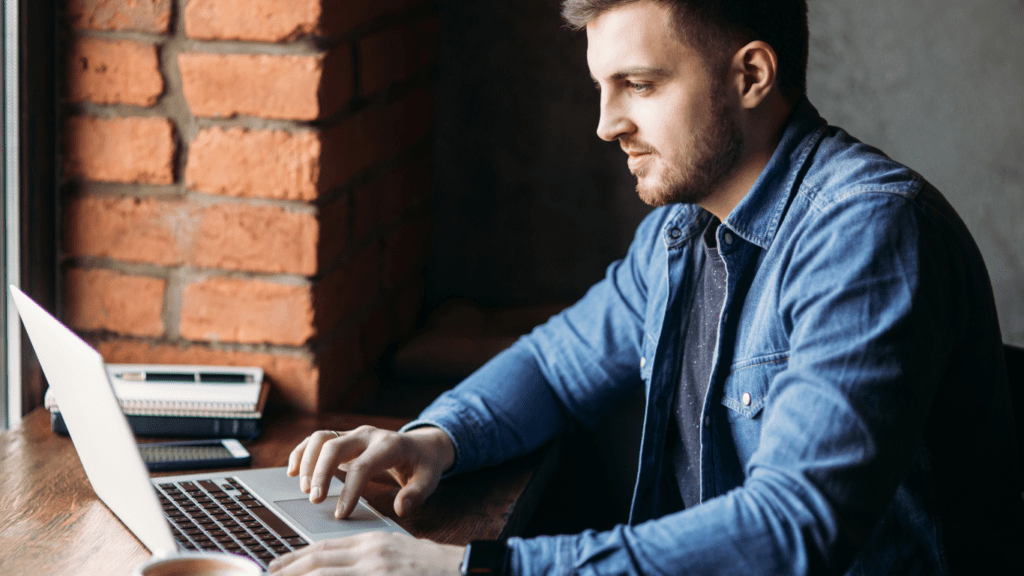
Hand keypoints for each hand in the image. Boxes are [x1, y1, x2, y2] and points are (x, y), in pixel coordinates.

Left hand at [267, 532, 464, 574]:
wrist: (464, 570)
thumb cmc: (431, 568)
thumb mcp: (394, 554)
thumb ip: (366, 559)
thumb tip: (336, 567)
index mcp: (374, 543)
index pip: (325, 548)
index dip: (297, 558)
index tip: (276, 566)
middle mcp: (373, 556)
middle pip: (319, 562)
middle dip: (289, 571)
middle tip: (267, 575)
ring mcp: (378, 572)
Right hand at [287, 425, 454, 517]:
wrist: (421, 445)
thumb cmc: (423, 465)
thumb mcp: (429, 479)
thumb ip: (417, 494)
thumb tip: (402, 508)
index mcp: (389, 445)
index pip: (363, 465)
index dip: (349, 490)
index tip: (341, 513)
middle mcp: (368, 435)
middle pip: (335, 446)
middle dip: (320, 473)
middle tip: (314, 500)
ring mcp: (354, 435)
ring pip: (321, 438)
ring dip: (307, 461)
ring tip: (303, 489)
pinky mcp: (344, 439)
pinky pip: (316, 439)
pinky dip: (302, 452)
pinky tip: (292, 471)